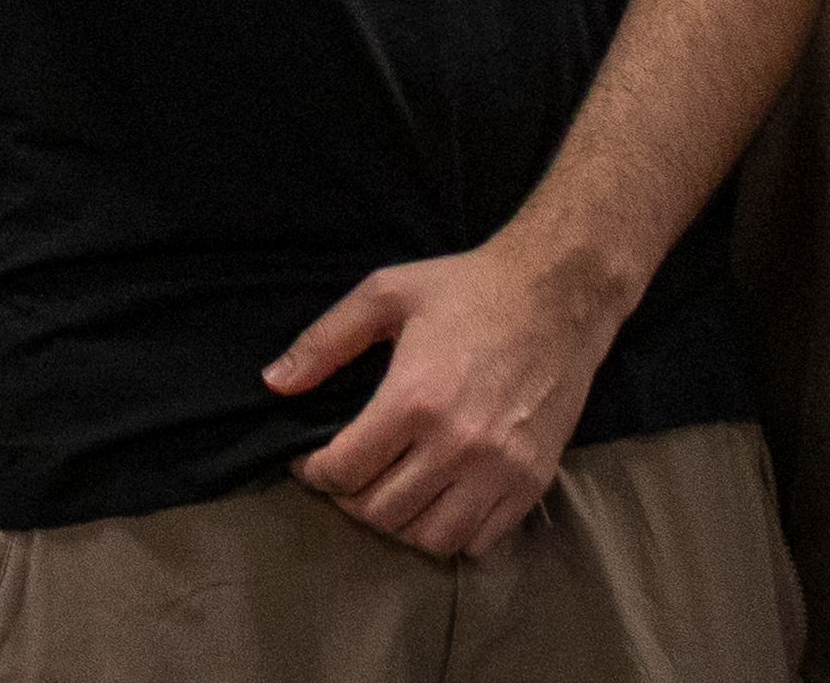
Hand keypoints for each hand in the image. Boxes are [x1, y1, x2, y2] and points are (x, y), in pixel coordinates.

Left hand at [274, 236, 620, 561]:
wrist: (556, 294)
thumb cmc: (466, 290)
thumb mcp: (384, 294)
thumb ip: (324, 341)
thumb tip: (273, 384)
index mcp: (414, 399)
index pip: (345, 470)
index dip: (314, 473)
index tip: (309, 462)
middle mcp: (458, 444)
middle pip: (382, 512)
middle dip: (350, 500)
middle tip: (347, 477)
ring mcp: (500, 469)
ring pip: (430, 537)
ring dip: (399, 524)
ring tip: (389, 492)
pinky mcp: (532, 481)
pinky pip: (480, 540)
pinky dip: (450, 534)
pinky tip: (437, 501)